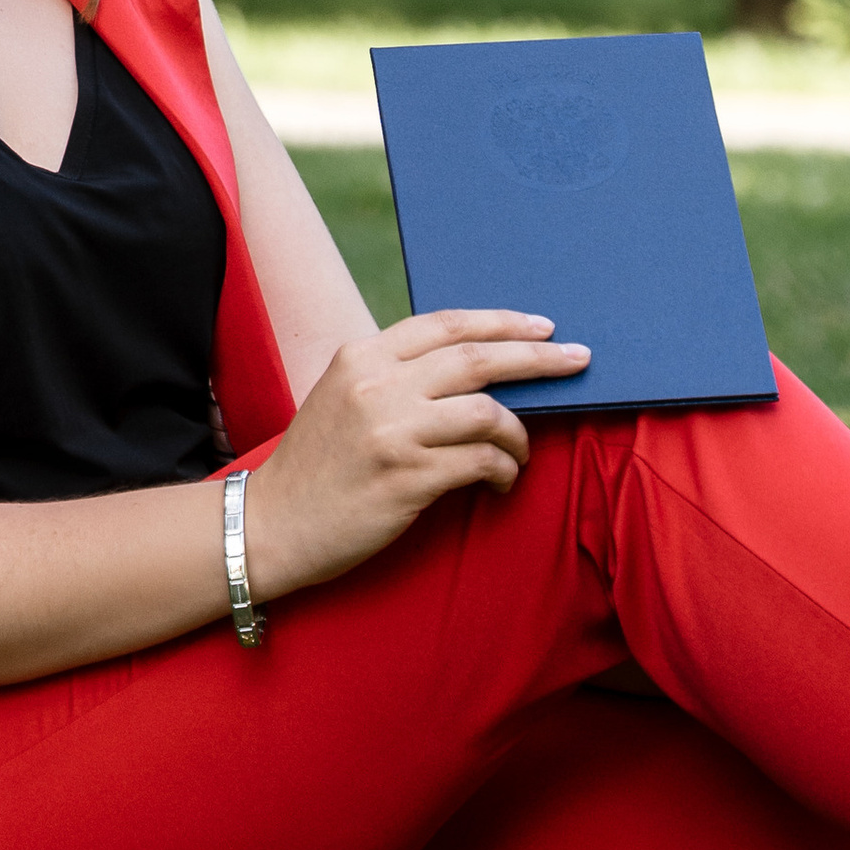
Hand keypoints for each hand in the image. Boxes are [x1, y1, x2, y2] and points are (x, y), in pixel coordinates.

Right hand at [240, 311, 588, 601]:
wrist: (271, 525)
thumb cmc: (316, 466)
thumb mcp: (343, 397)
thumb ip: (395, 375)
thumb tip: (471, 369)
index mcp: (362, 355)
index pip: (447, 325)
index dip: (501, 323)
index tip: (543, 328)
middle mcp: (377, 384)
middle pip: (477, 358)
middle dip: (537, 358)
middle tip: (578, 360)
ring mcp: (392, 431)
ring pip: (487, 413)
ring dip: (519, 433)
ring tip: (522, 452)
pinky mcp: (407, 478)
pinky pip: (481, 463)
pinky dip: (504, 471)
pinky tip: (501, 483)